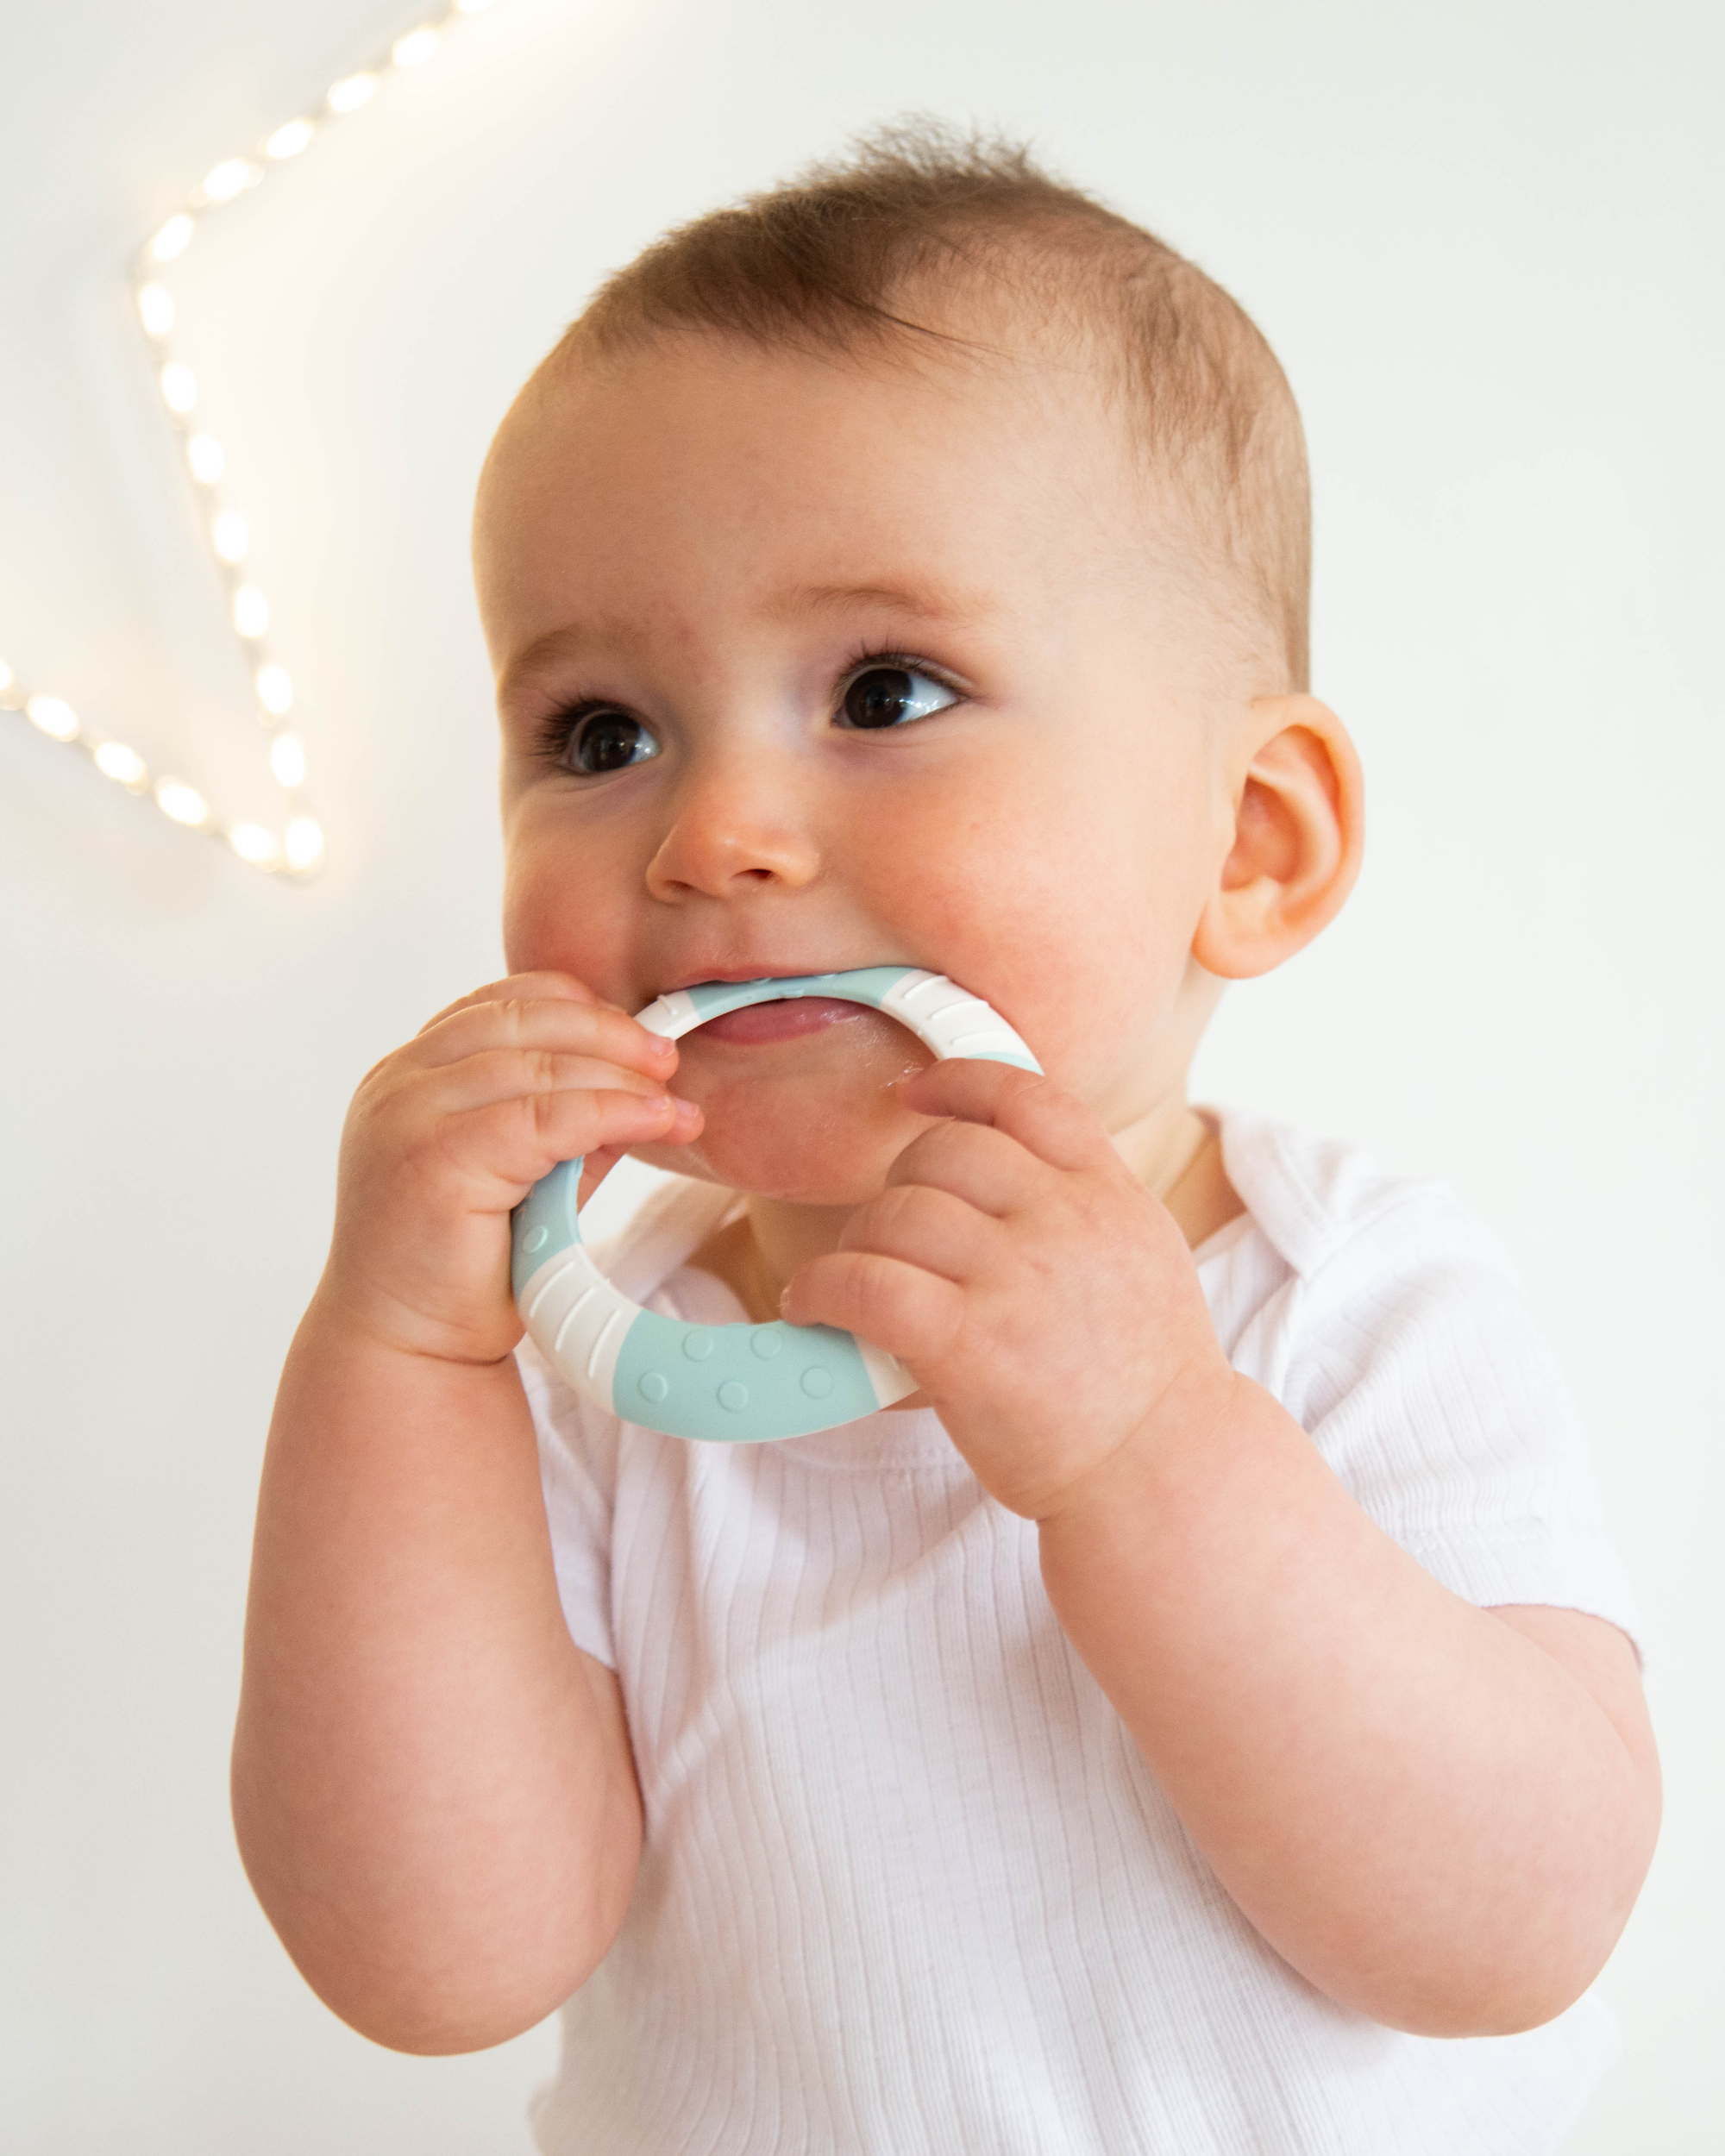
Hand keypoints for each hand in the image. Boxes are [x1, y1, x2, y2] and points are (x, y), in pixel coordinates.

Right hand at [320, 972, 701, 1363]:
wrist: (411, 1349)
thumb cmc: (464, 1269)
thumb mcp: (529, 1176)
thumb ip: (571, 1125)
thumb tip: (647, 1086)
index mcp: (412, 1074)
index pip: (502, 1004)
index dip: (580, 1009)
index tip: (639, 1038)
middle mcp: (399, 1084)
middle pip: (522, 1020)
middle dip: (608, 1035)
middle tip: (667, 1061)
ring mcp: (408, 1117)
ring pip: (538, 1065)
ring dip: (619, 1077)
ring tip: (672, 1102)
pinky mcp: (436, 1159)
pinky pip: (545, 1117)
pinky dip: (611, 1112)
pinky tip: (656, 1122)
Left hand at [781, 1061, 1231, 1517]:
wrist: (1161, 1472)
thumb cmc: (1141, 1380)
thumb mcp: (1142, 1256)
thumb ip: (1082, 1203)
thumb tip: (1002, 1167)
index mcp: (1108, 1194)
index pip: (1027, 1097)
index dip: (958, 1082)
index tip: (914, 1092)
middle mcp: (1063, 1221)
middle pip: (943, 1150)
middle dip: (901, 1183)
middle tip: (892, 1235)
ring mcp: (1016, 1279)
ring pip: (896, 1211)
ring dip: (857, 1241)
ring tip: (853, 1282)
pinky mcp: (968, 1343)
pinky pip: (864, 1282)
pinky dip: (822, 1288)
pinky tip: (814, 1307)